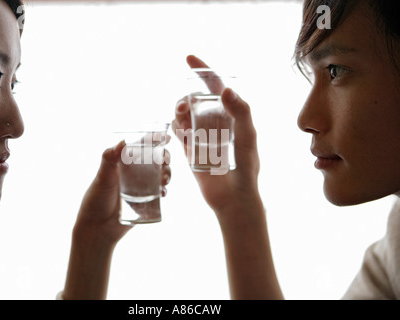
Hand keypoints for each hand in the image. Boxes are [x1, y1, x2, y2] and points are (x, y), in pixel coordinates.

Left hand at [63, 141, 170, 298]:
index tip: (165, 138)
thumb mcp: (102, 177)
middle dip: (165, 158)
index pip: (141, 147)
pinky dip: (164, 190)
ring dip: (167, 173)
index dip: (154, 140)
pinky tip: (163, 192)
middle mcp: (134, 173)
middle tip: (165, 161)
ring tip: (164, 179)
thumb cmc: (96, 200)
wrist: (97, 229)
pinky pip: (159, 193)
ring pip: (160, 175)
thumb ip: (109, 158)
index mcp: (123, 163)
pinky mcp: (145, 201)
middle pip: (155, 160)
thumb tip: (122, 141)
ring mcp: (141, 187)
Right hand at [172, 56, 282, 298]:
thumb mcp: (247, 138)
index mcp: (232, 115)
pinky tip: (180, 133)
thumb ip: (241, 113)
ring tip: (183, 124)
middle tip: (183, 110)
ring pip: (184, 114)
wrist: (233, 199)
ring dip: (179, 112)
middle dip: (186, 98)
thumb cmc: (245, 168)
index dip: (203, 70)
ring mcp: (202, 135)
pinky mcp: (191, 149)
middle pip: (195, 99)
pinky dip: (175, 127)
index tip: (188, 59)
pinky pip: (178, 131)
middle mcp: (216, 122)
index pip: (216, 86)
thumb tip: (226, 89)